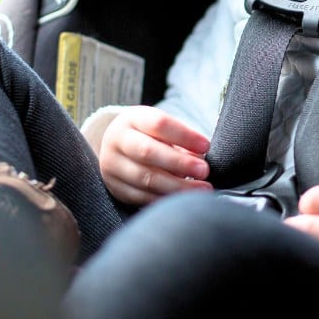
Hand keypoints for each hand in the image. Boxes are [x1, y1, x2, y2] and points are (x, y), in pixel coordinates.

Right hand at [98, 106, 212, 206]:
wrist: (115, 147)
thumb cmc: (149, 136)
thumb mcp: (161, 129)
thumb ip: (180, 140)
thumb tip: (200, 159)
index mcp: (132, 119)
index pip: (158, 124)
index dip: (184, 136)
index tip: (206, 146)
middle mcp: (118, 141)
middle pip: (147, 152)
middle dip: (180, 163)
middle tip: (204, 170)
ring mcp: (112, 165)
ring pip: (145, 179)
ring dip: (177, 186)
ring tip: (201, 188)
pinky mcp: (115, 187)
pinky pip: (141, 197)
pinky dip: (164, 199)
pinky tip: (181, 199)